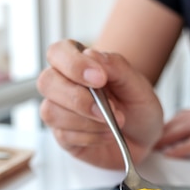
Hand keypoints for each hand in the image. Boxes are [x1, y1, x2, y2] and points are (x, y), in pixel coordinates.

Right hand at [37, 39, 163, 169]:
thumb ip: (115, 66)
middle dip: (77, 98)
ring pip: (52, 112)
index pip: (58, 53)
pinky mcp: (62, 137)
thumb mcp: (136, 84)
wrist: (144, 137)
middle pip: (46, 82)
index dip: (74, 65)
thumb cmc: (136, 106)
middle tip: (108, 109)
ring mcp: (59, 112)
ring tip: (114, 123)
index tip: (100, 78)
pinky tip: (107, 135)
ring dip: (87, 121)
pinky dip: (91, 137)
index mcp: (77, 63)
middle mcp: (62, 85)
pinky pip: (64, 136)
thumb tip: (91, 56)